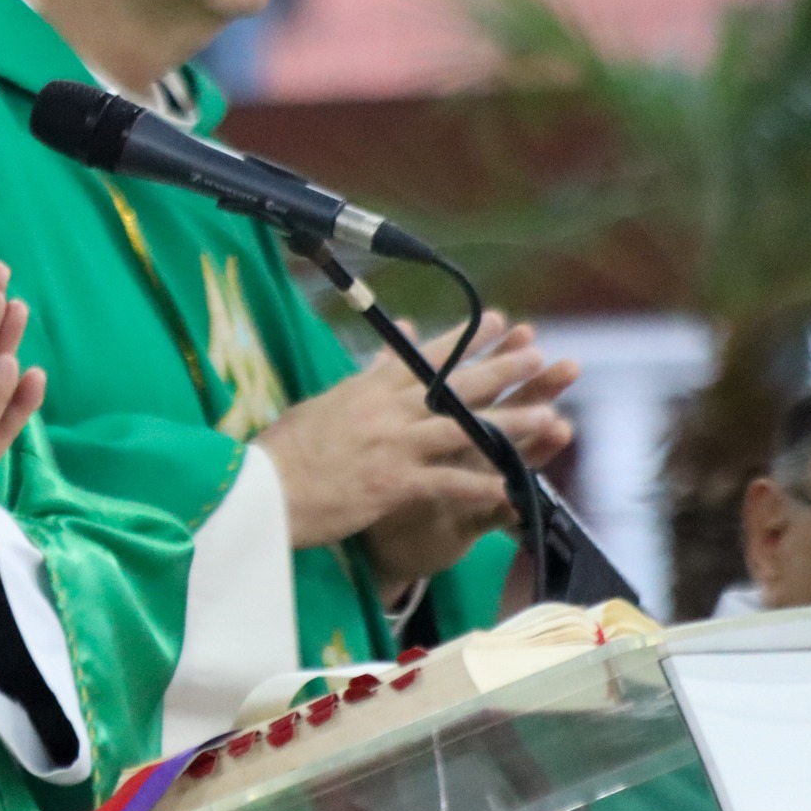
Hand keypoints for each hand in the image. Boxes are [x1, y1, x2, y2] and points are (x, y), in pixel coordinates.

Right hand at [258, 312, 573, 552]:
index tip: (496, 321)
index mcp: (366, 390)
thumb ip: (358, 387)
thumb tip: (377, 365)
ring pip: (463, 428)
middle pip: (453, 385)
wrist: (261, 488)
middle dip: (500, 369)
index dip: (464, 339)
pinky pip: (449, 481)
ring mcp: (392, 445)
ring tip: (549, 416)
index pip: (423, 357)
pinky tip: (512, 487)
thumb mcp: (321, 407)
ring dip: (510, 424)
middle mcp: (384, 411)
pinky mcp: (394, 483)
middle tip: (536, 355)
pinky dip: (481, 484)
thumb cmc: (282, 451)